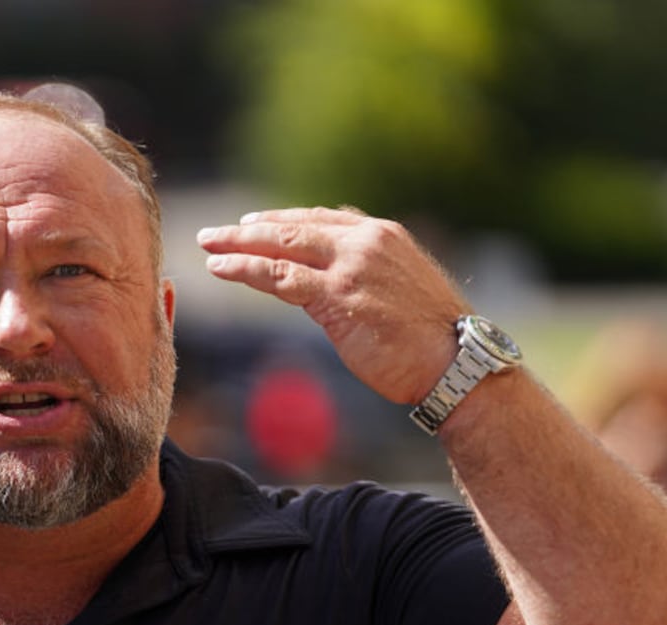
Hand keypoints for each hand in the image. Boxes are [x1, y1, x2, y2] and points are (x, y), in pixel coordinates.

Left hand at [198, 207, 467, 404]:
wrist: (458, 363)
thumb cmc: (433, 340)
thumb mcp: (399, 292)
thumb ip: (365, 277)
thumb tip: (332, 285)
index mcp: (382, 236)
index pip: (322, 219)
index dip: (284, 221)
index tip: (254, 223)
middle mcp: (365, 242)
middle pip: (295, 227)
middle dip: (250, 229)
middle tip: (214, 233)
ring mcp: (351, 266)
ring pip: (282, 246)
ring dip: (239, 245)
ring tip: (208, 247)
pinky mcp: (338, 296)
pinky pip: (280, 276)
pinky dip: (246, 269)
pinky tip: (221, 269)